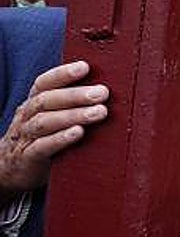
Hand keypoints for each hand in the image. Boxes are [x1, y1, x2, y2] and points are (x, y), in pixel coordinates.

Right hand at [0, 61, 107, 199]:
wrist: (14, 169)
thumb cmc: (43, 137)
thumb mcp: (53, 115)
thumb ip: (72, 102)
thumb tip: (108, 86)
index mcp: (34, 102)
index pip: (44, 82)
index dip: (63, 73)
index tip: (85, 66)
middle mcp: (27, 116)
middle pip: (47, 100)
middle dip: (76, 95)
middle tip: (103, 92)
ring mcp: (25, 137)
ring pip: (45, 122)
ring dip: (74, 115)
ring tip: (100, 112)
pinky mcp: (27, 158)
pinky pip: (41, 147)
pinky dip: (60, 139)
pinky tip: (79, 133)